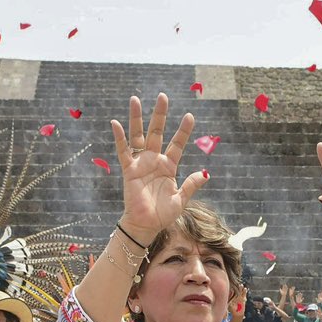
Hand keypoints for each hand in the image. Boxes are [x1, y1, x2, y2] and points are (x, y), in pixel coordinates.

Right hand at [110, 95, 207, 239]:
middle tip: (163, 96)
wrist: (146, 225)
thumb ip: (191, 185)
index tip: (190, 115)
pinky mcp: (129, 170)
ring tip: (135, 99)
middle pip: (157, 132)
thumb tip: (206, 173)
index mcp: (169, 166)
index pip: (177, 144)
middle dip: (160, 115)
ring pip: (138, 136)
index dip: (183, 131)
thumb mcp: (181, 200)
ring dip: (137, 118)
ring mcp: (141, 163)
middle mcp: (154, 160)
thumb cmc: (163, 215)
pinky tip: (116, 123)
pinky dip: (119, 138)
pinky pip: (123, 151)